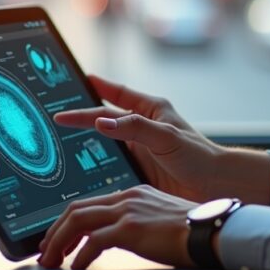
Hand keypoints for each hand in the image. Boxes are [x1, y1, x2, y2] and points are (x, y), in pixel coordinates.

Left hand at [37, 185, 196, 269]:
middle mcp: (127, 198)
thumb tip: (118, 239)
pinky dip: (80, 256)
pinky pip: (93, 242)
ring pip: (77, 221)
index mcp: (133, 194)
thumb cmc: (194, 230)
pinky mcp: (132, 229)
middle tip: (46, 252)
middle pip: (76, 209)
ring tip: (52, 262)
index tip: (58, 239)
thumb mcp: (159, 220)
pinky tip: (78, 268)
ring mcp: (128, 211)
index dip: (67, 222)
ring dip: (59, 243)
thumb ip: (138, 223)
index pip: (90, 204)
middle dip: (55, 231)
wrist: (214, 231)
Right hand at [55, 75, 269, 203]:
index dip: (92, 87)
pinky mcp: (137, 172)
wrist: (216, 187)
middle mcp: (141, 128)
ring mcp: (138, 150)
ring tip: (56, 143)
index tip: (70, 81)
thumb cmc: (200, 156)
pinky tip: (77, 173)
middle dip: (80, 115)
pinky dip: (93, 168)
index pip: (113, 95)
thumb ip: (135, 128)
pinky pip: (110, 166)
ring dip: (83, 144)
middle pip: (103, 119)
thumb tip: (101, 122)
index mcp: (150, 110)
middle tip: (53, 113)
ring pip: (103, 144)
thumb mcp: (167, 137)